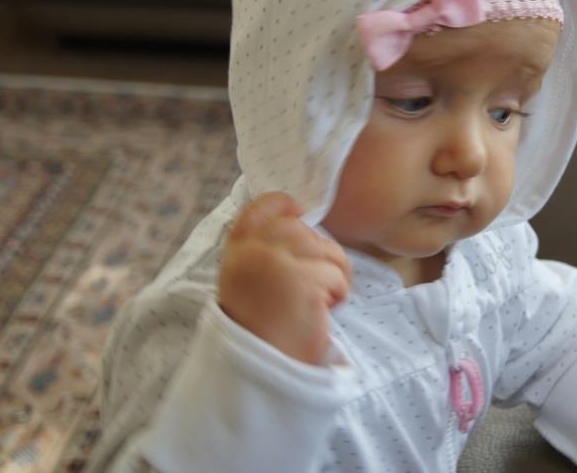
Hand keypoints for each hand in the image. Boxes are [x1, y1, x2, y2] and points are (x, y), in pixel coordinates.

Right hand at [218, 192, 350, 364]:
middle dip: (320, 255)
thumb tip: (297, 222)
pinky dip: (338, 295)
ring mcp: (277, 263)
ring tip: (318, 303)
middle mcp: (253, 252)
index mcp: (237, 250)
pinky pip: (338, 276)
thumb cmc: (261, 329)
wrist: (259, 371)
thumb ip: (265, 252)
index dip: (282, 205)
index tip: (298, 211)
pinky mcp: (303, 281)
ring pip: (327, 251)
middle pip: (304, 231)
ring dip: (333, 277)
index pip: (261, 208)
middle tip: (316, 286)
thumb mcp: (250, 282)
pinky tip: (322, 314)